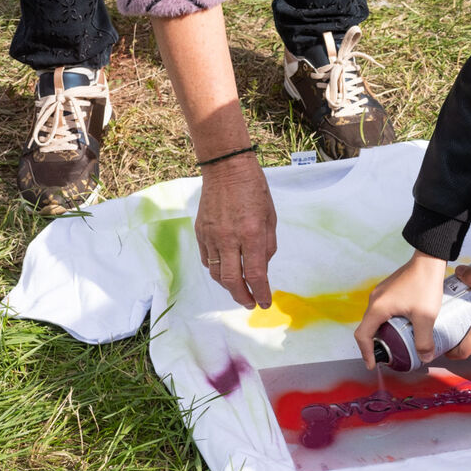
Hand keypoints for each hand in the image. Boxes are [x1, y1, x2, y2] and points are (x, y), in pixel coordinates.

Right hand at [195, 154, 276, 309]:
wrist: (226, 168)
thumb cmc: (254, 190)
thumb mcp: (271, 218)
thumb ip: (267, 246)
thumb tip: (262, 269)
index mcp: (252, 234)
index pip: (255, 274)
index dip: (261, 293)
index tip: (265, 302)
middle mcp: (229, 238)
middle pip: (232, 280)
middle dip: (243, 297)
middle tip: (251, 303)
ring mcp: (211, 236)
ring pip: (217, 274)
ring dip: (229, 287)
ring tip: (240, 291)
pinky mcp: (200, 232)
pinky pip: (207, 260)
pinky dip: (217, 270)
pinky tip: (226, 271)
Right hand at [355, 250, 447, 368]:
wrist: (429, 260)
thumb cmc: (424, 285)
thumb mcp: (425, 317)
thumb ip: (424, 339)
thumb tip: (425, 357)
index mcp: (378, 308)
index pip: (362, 336)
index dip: (366, 353)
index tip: (373, 364)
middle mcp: (375, 300)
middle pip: (367, 328)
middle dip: (374, 345)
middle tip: (386, 357)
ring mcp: (380, 293)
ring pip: (375, 319)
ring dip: (381, 333)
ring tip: (394, 344)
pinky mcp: (388, 290)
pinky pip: (382, 311)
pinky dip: (386, 323)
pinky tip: (401, 327)